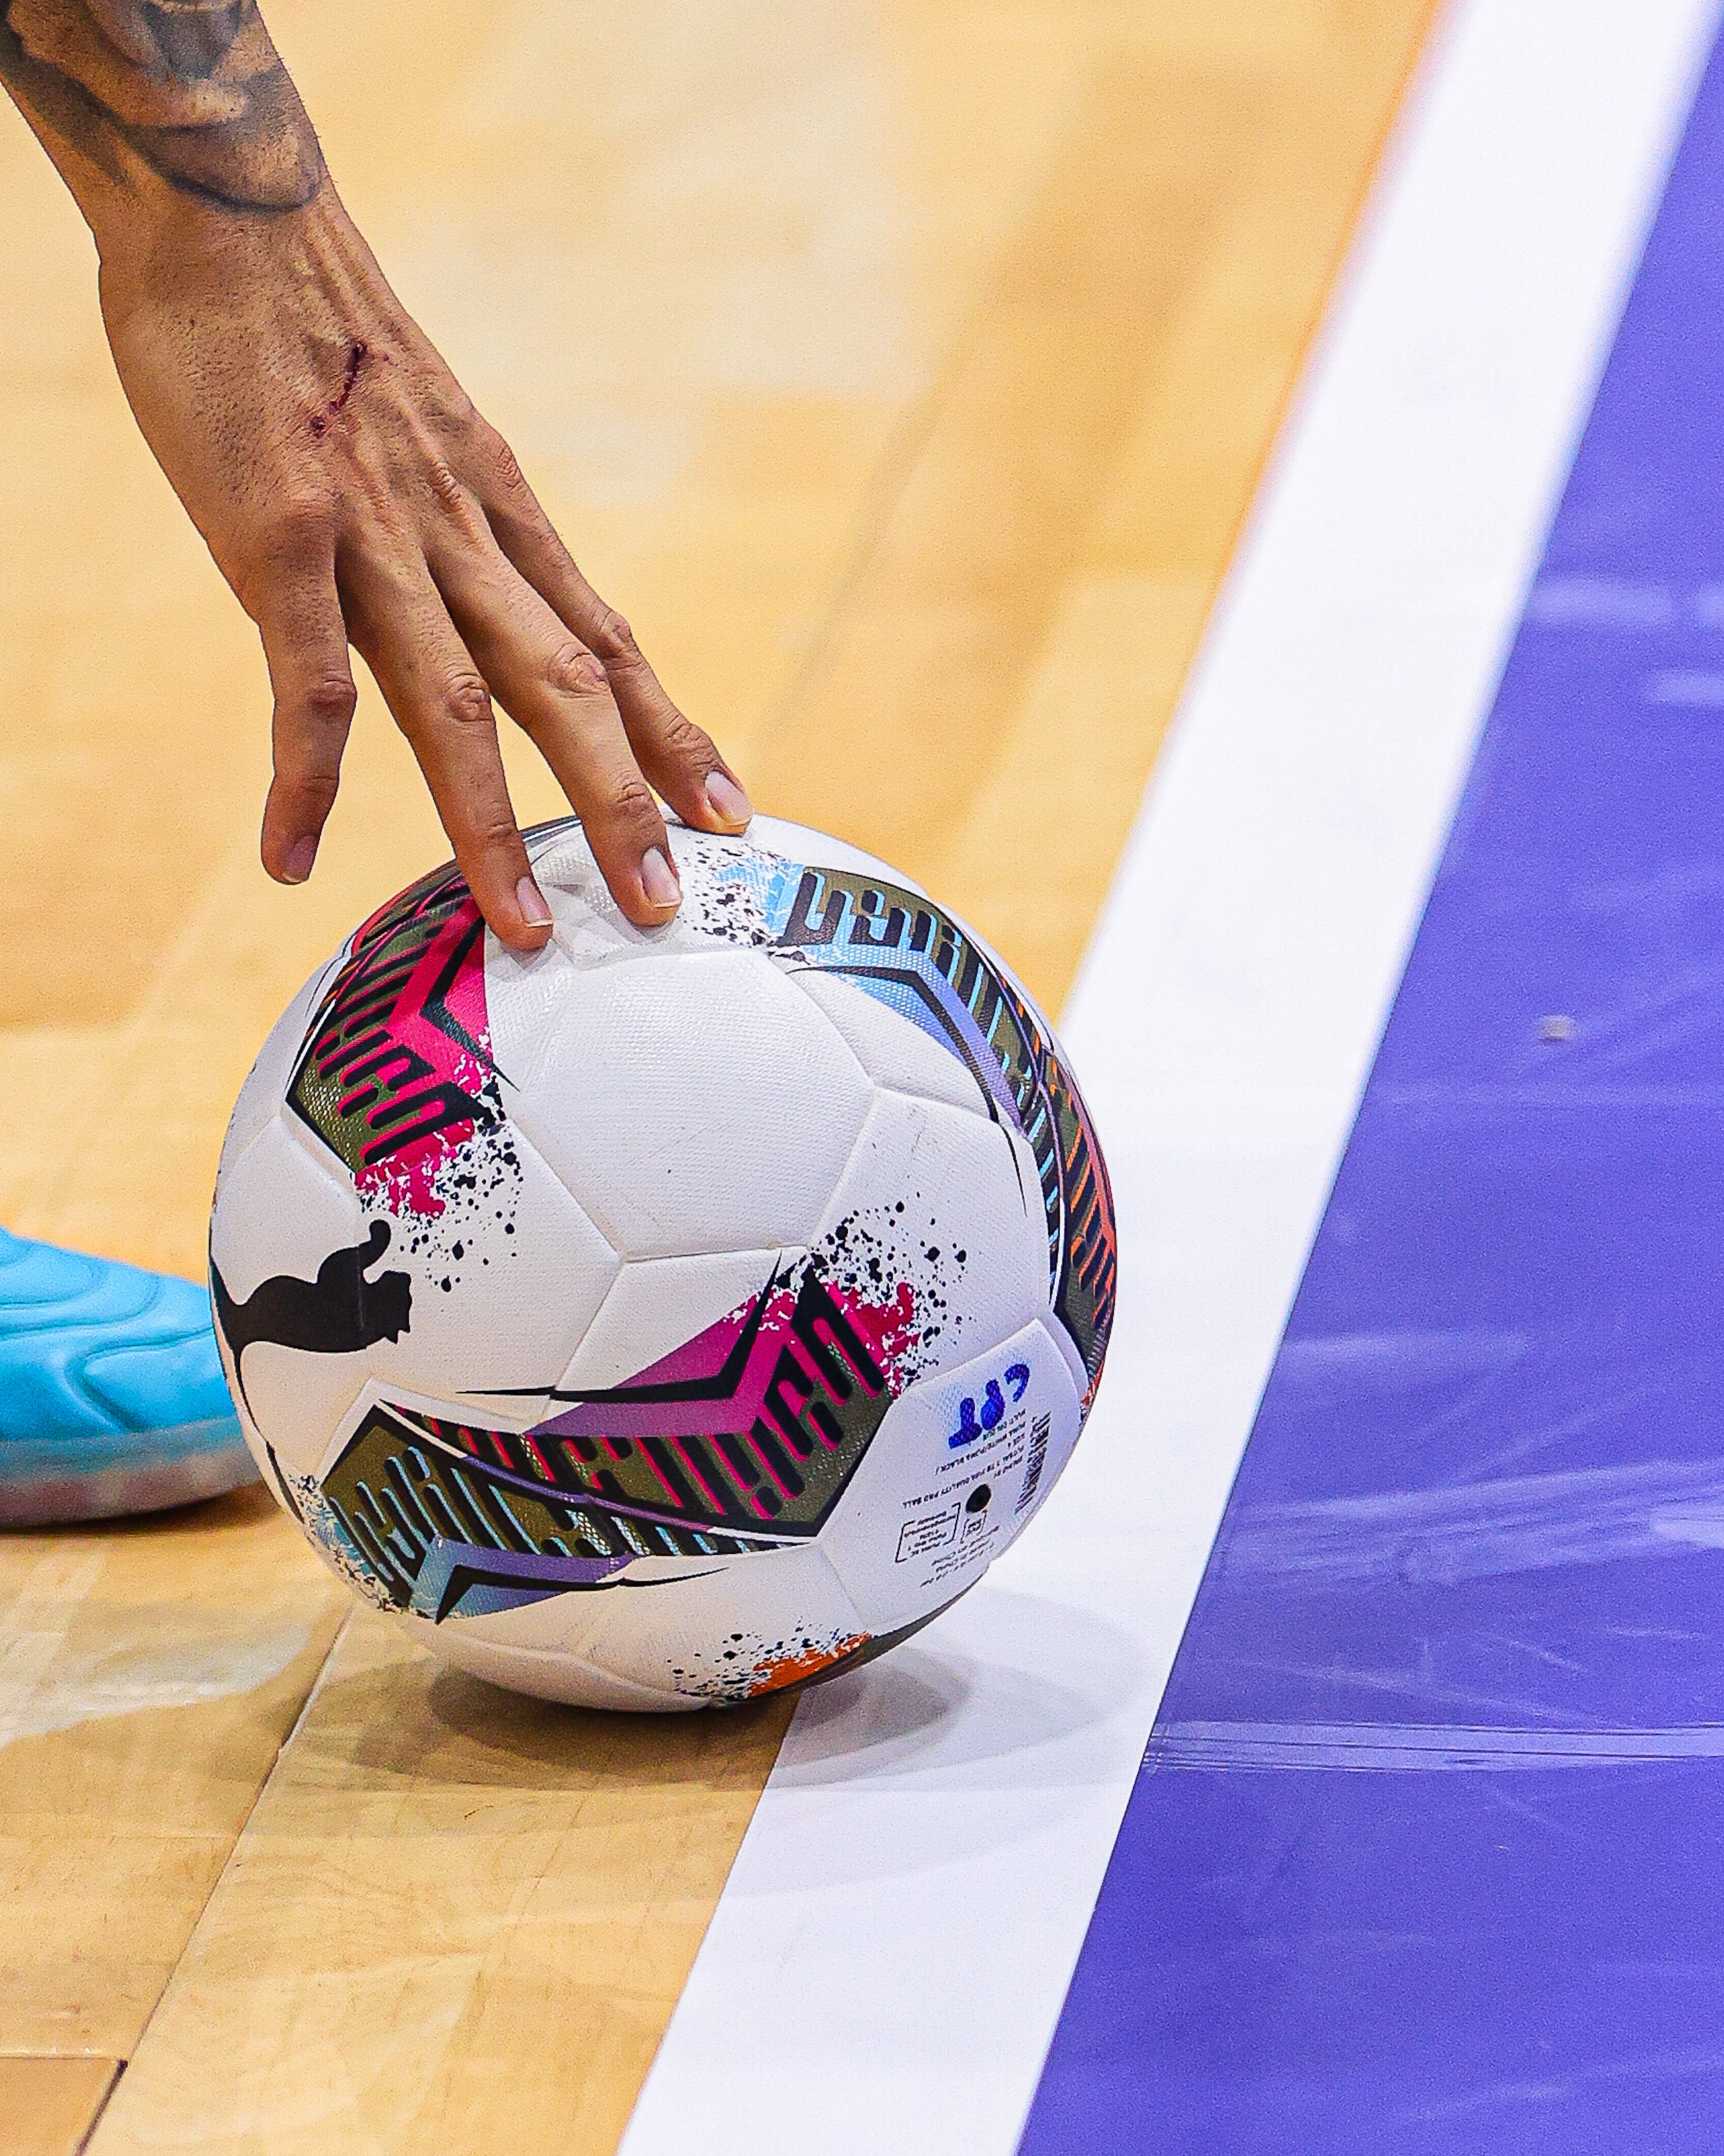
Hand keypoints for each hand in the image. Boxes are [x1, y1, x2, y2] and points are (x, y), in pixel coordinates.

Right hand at [94, 188, 751, 947]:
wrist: (238, 219)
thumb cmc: (331, 339)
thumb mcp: (433, 440)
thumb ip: (466, 537)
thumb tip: (489, 614)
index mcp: (503, 517)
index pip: (610, 646)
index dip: (673, 737)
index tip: (730, 815)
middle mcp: (463, 538)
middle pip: (566, 690)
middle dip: (621, 805)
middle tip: (665, 907)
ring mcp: (374, 540)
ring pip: (457, 703)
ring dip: (490, 825)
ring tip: (521, 930)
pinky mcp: (277, 536)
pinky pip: (306, 680)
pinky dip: (304, 778)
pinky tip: (292, 857)